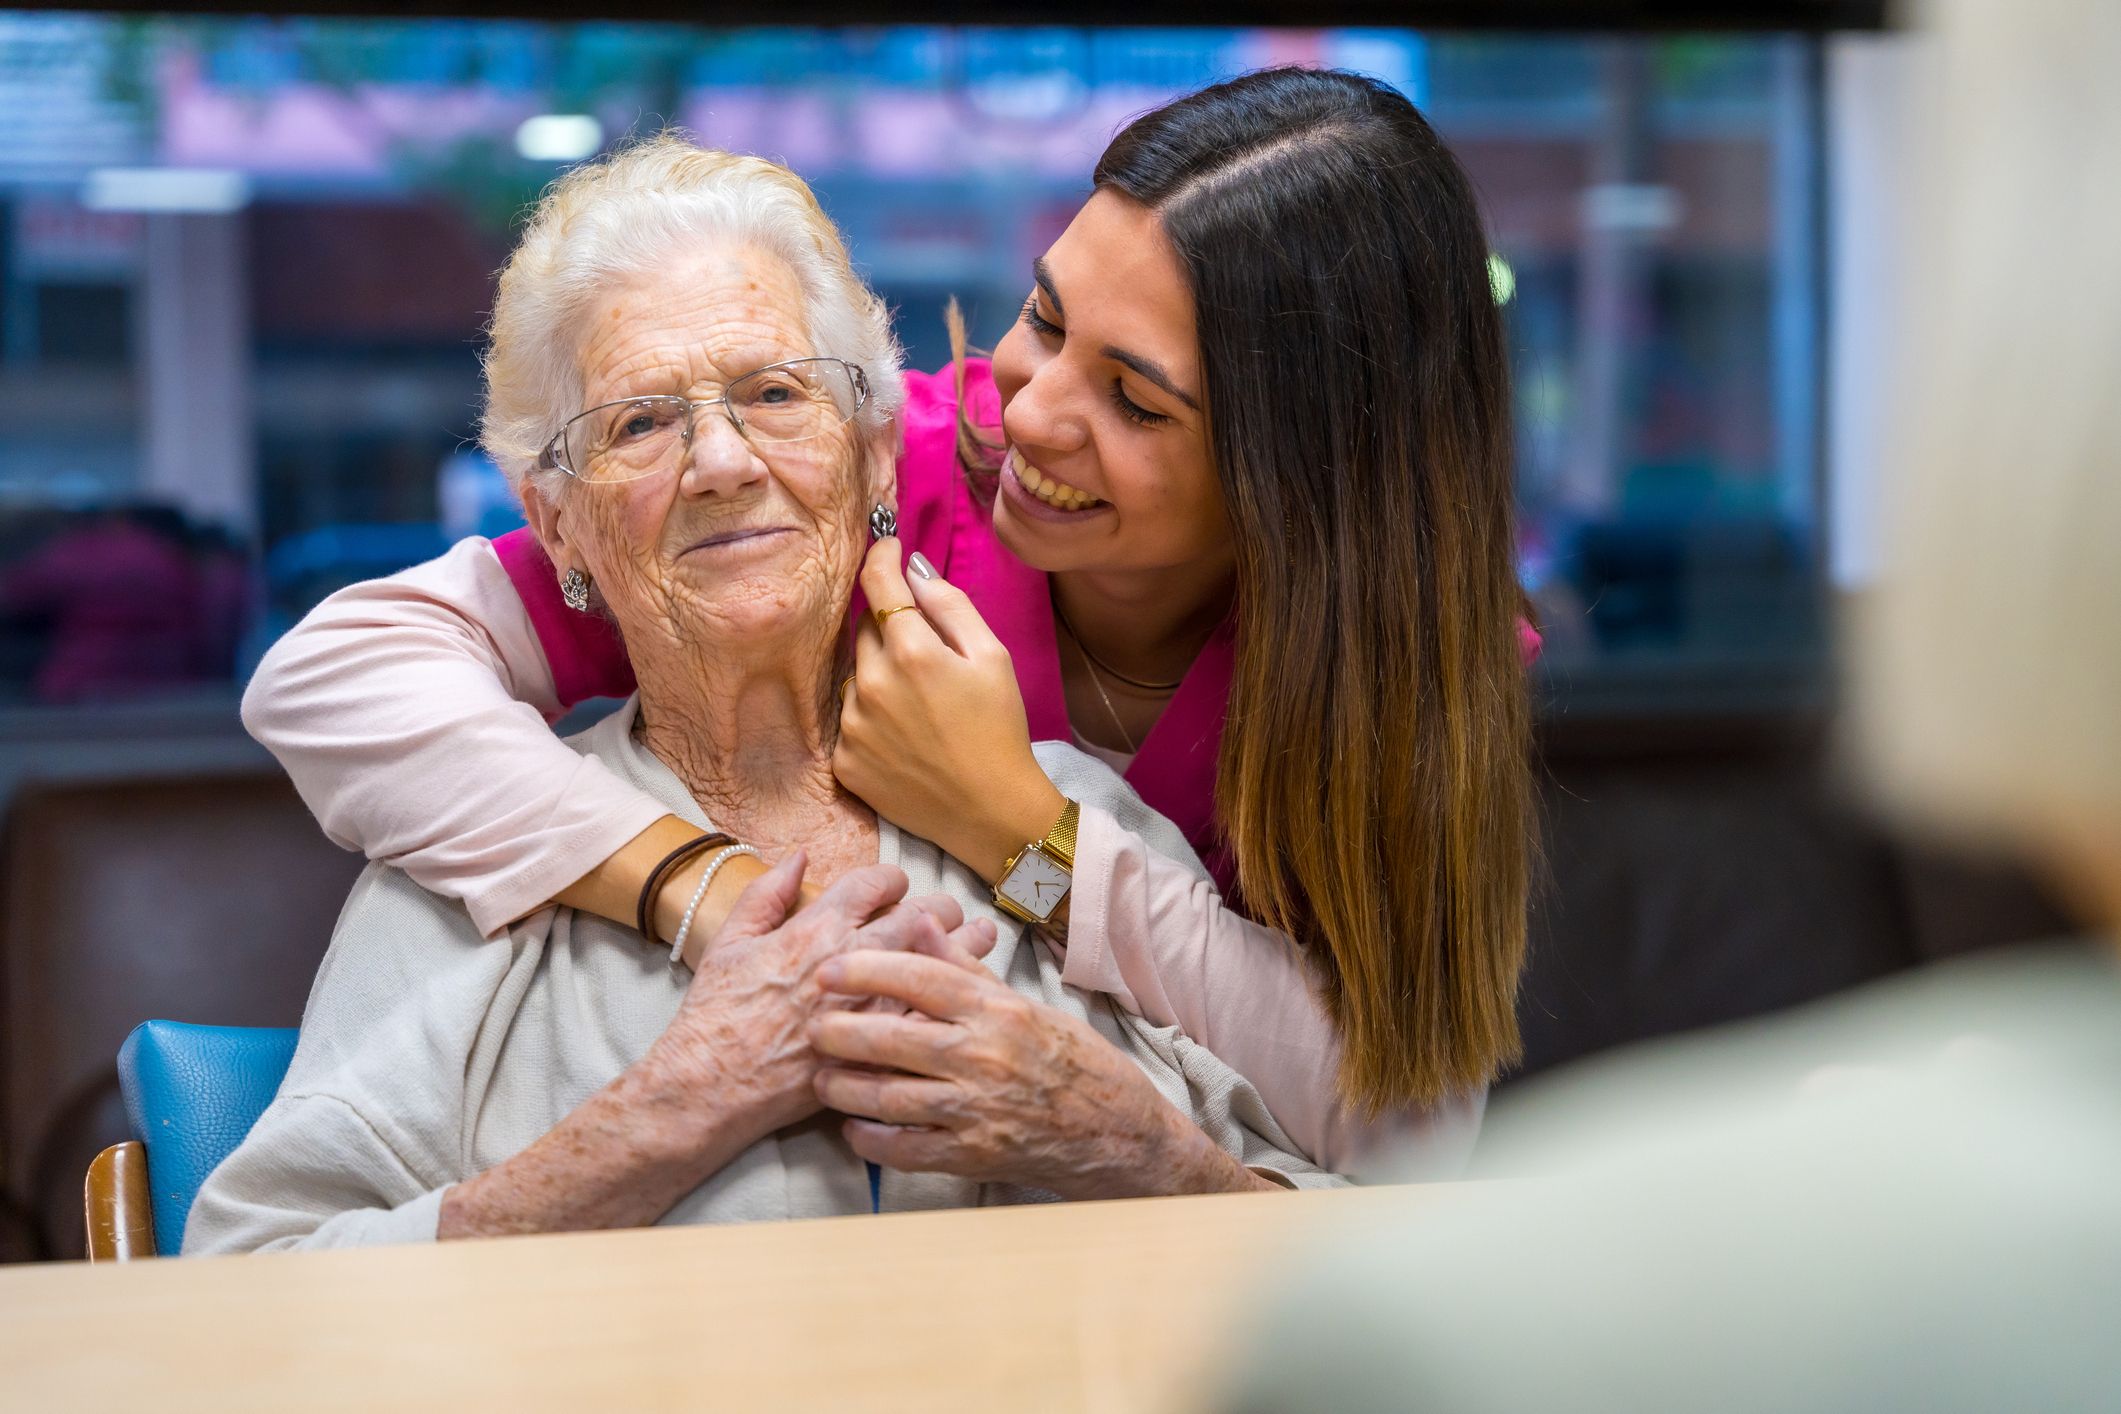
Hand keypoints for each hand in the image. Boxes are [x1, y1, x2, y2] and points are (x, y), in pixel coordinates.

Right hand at [640, 854, 996, 1147]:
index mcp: (818, 926)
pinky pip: (934, 1010)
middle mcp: (855, 958)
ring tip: (979, 937)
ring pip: (942, 959)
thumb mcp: (730, 940)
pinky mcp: (883, 1044)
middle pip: (923, 913)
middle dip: (939, 906)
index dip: (892, 879)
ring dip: (965, 943)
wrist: (716, 1082)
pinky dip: (955, 995)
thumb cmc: (717, 1013)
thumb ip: (768, 892)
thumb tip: (799, 856)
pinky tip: (968, 992)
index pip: (877, 881)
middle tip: (945, 912)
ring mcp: (875, 1003)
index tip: (895, 888)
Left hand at [807, 950, 1269, 1198]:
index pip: (921, 979)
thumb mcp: (1025, 1003)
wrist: (1118, 1133)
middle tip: (809, 1024)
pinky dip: (873, 1140)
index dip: (867, 970)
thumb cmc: (1071, 1060)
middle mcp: (985, 1057)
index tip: (827, 967)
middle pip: (894, 1038)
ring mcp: (978, 1111)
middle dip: (841, 1031)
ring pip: (891, 1097)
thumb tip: (918, 919)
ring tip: (819, 1078)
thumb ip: (964, 967)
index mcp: (996, 1010)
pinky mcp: (973, 1157)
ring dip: (845, 1089)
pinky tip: (853, 1129)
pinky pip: (908, 1150)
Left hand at [835, 539, 1065, 883]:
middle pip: (864, 629)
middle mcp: (870, 684)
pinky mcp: (844, 762)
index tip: (887, 545)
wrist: (990, 813)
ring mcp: (852, 726)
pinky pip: (849, 719)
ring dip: (879, 674)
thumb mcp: (992, 658)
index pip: (877, 583)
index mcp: (910, 652)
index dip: (881, 556)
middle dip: (890, 626)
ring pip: (855, 675)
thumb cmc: (1001, 731)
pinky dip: (871, 716)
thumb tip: (914, 569)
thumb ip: (950, 605)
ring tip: (920, 705)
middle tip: (926, 651)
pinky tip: (905, 735)